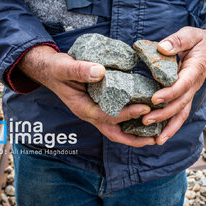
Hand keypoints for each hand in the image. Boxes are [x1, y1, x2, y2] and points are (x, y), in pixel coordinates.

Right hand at [18, 45, 155, 146]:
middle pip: (114, 133)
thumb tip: (100, 72)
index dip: (126, 114)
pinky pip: (116, 119)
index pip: (108, 116)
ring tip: (155, 134)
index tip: (145, 108)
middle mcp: (90, 114)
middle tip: (154, 138)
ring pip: (116, 129)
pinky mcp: (99, 106)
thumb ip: (80, 69)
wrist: (50, 70)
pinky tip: (144, 117)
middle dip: (134, 138)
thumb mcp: (65, 67)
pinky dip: (130, 122)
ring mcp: (95, 112)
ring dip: (134, 134)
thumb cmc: (57, 69)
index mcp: (83, 108)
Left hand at [142, 27, 205, 144]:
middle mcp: (194, 85)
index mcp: (195, 70)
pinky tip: (160, 136)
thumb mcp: (189, 34)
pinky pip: (180, 113)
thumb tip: (162, 48)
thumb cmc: (198, 41)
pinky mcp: (186, 96)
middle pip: (181, 103)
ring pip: (182, 113)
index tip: (155, 99)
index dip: (170, 93)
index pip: (183, 85)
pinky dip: (172, 126)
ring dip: (169, 127)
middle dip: (164, 114)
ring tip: (156, 140)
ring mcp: (191, 92)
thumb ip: (177, 41)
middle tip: (145, 120)